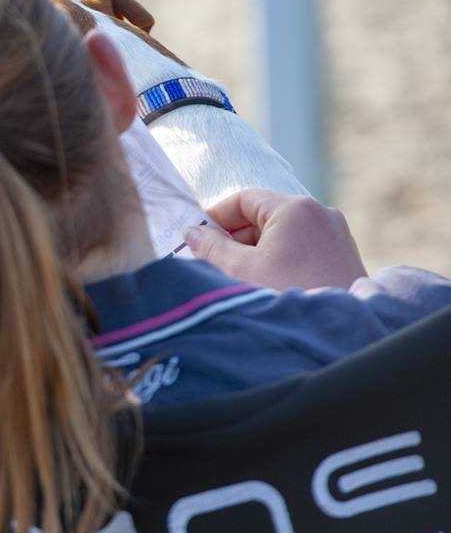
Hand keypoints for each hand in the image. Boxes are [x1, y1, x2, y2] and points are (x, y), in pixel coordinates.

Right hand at [185, 189, 367, 289]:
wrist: (339, 334)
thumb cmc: (288, 295)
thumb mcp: (240, 269)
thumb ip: (211, 247)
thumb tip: (192, 232)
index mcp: (295, 208)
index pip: (245, 199)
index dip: (217, 216)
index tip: (199, 237)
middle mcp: (320, 212)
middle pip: (264, 214)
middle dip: (236, 236)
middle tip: (213, 260)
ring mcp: (335, 232)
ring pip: (282, 231)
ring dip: (255, 248)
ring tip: (238, 275)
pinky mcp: (342, 252)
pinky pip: (301, 244)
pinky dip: (278, 256)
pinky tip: (265, 280)